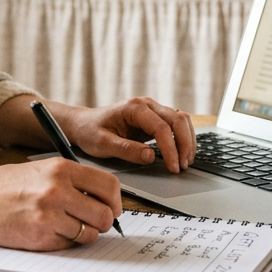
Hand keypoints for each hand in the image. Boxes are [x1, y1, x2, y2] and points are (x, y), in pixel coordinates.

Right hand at [0, 159, 121, 250]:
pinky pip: (69, 245)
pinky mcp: (39, 236)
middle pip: (105, 214)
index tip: (111, 208)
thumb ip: (74, 181)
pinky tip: (48, 232)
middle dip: (103, 222)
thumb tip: (106, 202)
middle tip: (92, 222)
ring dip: (84, 234)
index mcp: (62, 168)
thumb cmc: (8, 185)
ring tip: (66, 226)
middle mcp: (58, 189)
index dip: (115, 201)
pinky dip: (65, 242)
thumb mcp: (43, 171)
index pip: (109, 186)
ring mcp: (49, 214)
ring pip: (90, 234)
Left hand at [57, 97, 195, 173]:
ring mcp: (152, 110)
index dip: (170, 149)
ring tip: (185, 162)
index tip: (173, 167)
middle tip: (183, 167)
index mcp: (134, 108)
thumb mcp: (103, 144)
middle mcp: (146, 104)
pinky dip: (183, 138)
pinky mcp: (154, 118)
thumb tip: (150, 156)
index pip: (161, 127)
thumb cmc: (90, 132)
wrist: (84, 124)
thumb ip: (126, 150)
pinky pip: (176, 125)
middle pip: (177, 120)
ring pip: (181, 120)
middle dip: (184, 144)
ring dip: (187, 141)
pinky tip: (182, 154)